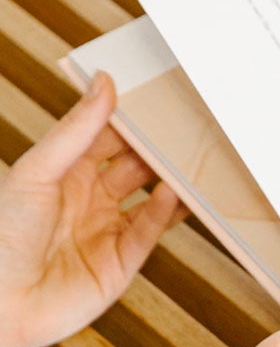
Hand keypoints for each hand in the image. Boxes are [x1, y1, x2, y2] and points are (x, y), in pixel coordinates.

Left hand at [0, 75, 183, 346]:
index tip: (156, 96)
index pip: (105, 137)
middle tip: (186, 126)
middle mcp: (87, 199)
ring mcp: (106, 230)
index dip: (129, 119)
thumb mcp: (37, 171)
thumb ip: (76, 130)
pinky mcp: (121, 263)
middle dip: (158, 147)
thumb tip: (103, 83)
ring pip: (150, 197)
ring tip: (193, 159)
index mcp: (63, 173)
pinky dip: (167, 212)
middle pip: (134, 165)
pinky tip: (177, 193)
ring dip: (171, 179)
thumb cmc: (1, 236)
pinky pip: (151, 231)